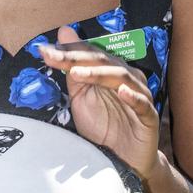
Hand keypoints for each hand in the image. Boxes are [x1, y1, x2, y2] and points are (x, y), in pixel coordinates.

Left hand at [39, 25, 159, 179]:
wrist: (124, 160)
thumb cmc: (103, 126)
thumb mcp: (81, 97)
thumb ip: (73, 68)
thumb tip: (63, 32)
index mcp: (110, 71)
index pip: (89, 54)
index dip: (67, 51)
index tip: (43, 51)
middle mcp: (126, 78)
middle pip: (103, 61)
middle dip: (77, 58)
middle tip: (54, 58)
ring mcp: (140, 95)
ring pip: (122, 76)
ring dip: (99, 73)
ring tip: (77, 73)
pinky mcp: (149, 116)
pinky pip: (143, 103)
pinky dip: (132, 96)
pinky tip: (121, 91)